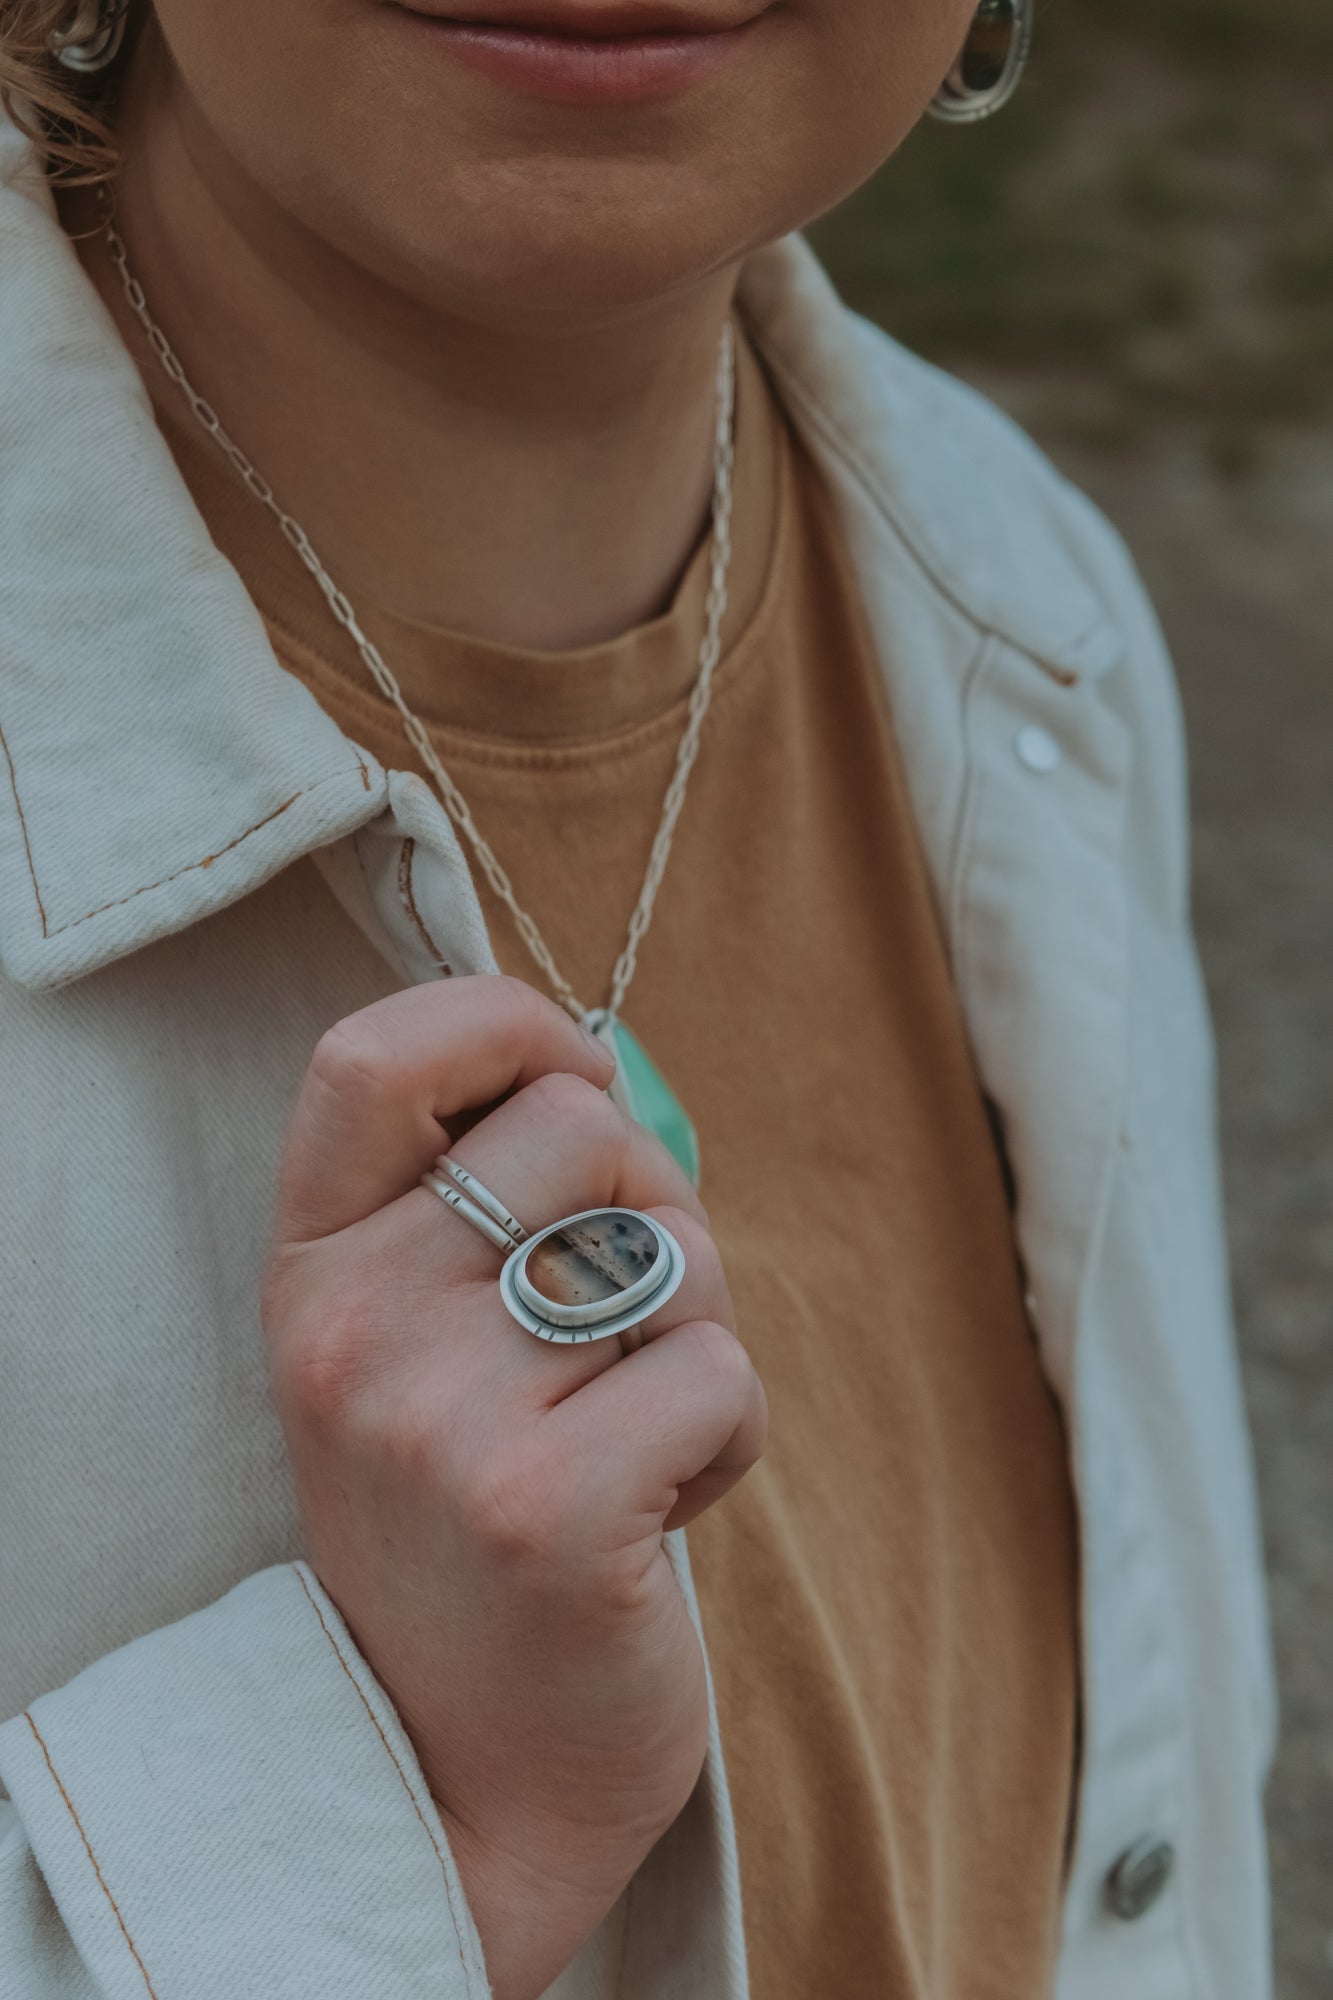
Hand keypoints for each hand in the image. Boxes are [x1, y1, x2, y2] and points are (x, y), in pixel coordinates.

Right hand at [261, 977, 766, 1999]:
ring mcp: (441, 1421)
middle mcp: (353, 1330)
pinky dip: (732, 1429)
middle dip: (654, 1191)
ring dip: (699, 1321)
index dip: (501, 1022)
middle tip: (629, 1308)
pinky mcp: (550, 1510)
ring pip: (673, 1246)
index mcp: (311, 1270)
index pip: (371, 1057)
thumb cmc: (466, 1521)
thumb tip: (601, 1070)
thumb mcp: (409, 1351)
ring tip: (635, 1425)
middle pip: (575, 1125)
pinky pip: (721, 1367)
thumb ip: (473, 1210)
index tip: (573, 1075)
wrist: (456, 1772)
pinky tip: (663, 1506)